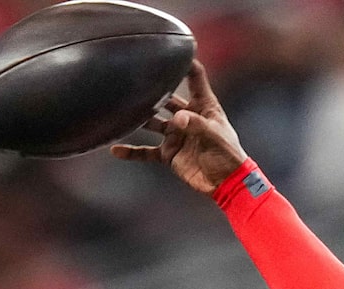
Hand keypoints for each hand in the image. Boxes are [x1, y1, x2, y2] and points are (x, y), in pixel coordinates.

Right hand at [112, 61, 250, 196]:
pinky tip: (116, 149)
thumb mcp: (215, 135)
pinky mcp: (168, 154)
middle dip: (154, 89)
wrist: (225, 183)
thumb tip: (176, 118)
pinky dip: (131, 151)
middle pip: (167, 98)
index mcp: (203, 106)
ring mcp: (175, 135)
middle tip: (137, 79)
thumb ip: (196, 125)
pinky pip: (146, 151)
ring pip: (152, 122)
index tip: (175, 49)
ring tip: (123, 109)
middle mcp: (187, 117)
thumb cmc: (227, 155)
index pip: (195, 78)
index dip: (187, 63)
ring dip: (139, 117)